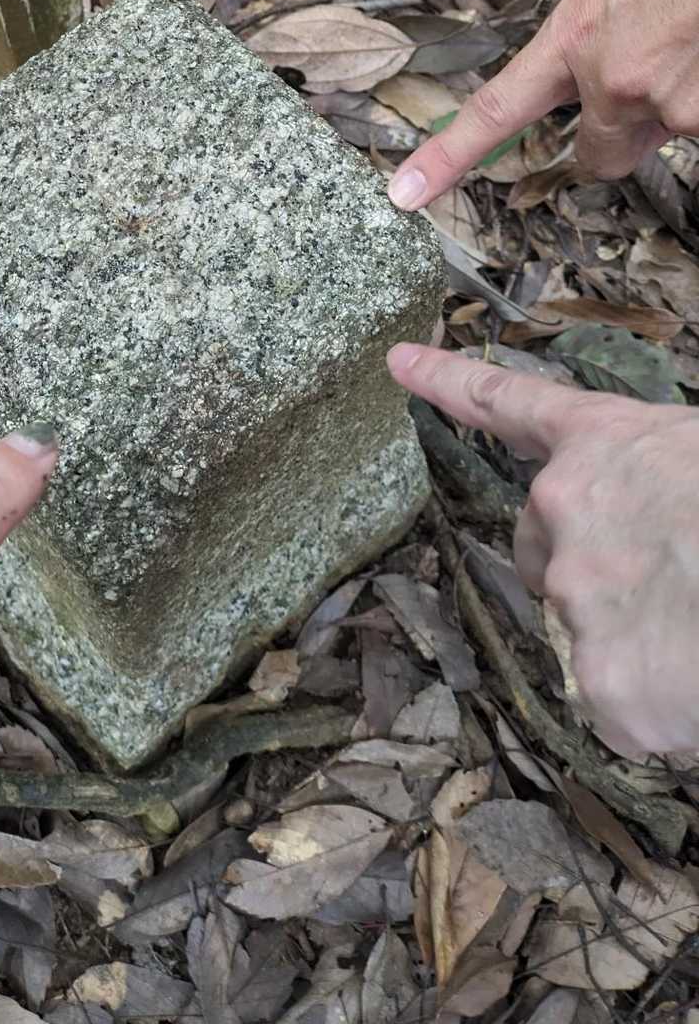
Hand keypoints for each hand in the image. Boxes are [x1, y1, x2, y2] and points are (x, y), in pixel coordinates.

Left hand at [387, 0, 698, 209]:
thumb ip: (598, 41)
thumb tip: (614, 80)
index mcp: (573, 38)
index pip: (497, 109)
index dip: (448, 156)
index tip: (404, 193)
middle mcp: (611, 82)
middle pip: (600, 155)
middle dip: (623, 132)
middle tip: (659, 74)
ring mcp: (666, 105)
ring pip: (669, 133)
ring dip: (685, 101)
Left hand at [389, 341, 698, 756]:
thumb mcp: (696, 451)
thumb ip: (655, 474)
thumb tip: (660, 511)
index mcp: (602, 443)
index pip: (508, 402)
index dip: (449, 380)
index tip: (398, 362)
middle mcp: (564, 512)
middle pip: (540, 548)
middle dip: (586, 571)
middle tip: (664, 586)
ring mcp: (574, 598)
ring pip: (589, 631)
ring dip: (639, 641)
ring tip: (697, 630)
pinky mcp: (601, 682)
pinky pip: (620, 702)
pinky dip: (658, 705)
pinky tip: (696, 679)